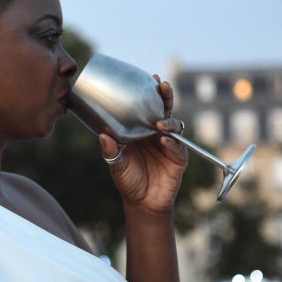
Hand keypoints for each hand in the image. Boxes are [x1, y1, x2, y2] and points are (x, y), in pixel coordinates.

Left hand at [99, 78, 187, 213]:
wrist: (142, 203)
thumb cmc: (128, 181)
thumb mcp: (116, 164)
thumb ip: (112, 151)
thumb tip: (102, 135)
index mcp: (142, 131)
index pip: (147, 108)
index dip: (150, 93)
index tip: (149, 78)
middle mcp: (157, 135)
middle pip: (164, 110)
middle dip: (165, 96)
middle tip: (161, 85)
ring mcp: (169, 145)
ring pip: (174, 125)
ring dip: (168, 120)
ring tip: (159, 121)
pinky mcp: (179, 159)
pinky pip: (178, 147)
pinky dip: (172, 143)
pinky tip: (164, 140)